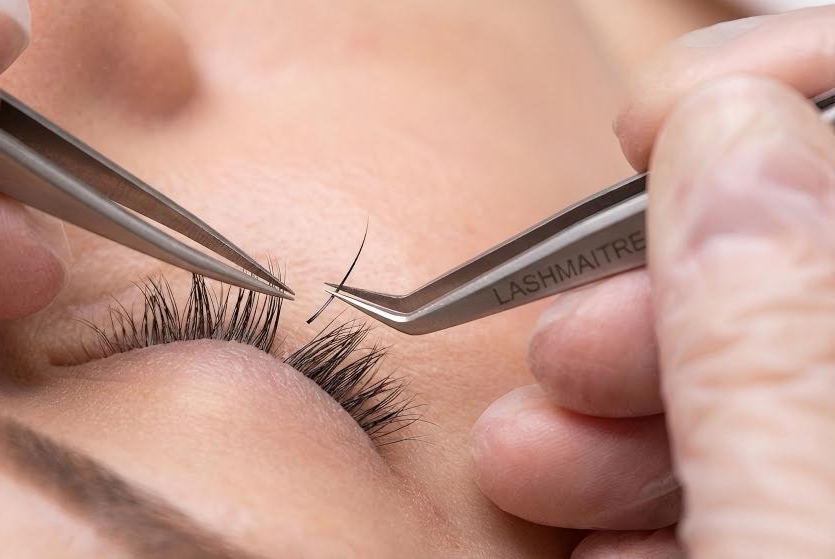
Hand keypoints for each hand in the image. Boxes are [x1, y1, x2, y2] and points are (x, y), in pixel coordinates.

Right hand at [470, 7, 834, 557]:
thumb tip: (725, 138)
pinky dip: (651, 490)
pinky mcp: (803, 532)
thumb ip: (772, 354)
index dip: (782, 89)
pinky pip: (745, 469)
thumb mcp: (794, 545)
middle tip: (565, 354)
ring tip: (532, 463)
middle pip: (805, 256)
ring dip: (615, 403)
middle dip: (651, 287)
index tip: (650, 122)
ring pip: (757, 367)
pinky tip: (601, 538)